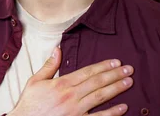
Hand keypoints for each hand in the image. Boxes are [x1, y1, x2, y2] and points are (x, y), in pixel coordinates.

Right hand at [9, 47, 132, 115]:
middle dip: (114, 75)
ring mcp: (75, 110)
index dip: (103, 66)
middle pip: (97, 82)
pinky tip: (123, 107)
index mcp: (61, 83)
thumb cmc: (30, 103)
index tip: (115, 62)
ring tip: (128, 82)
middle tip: (129, 69)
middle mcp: (71, 96)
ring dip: (116, 89)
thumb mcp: (35, 81)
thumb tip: (57, 49)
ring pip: (100, 97)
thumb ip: (49, 65)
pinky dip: (112, 113)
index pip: (87, 72)